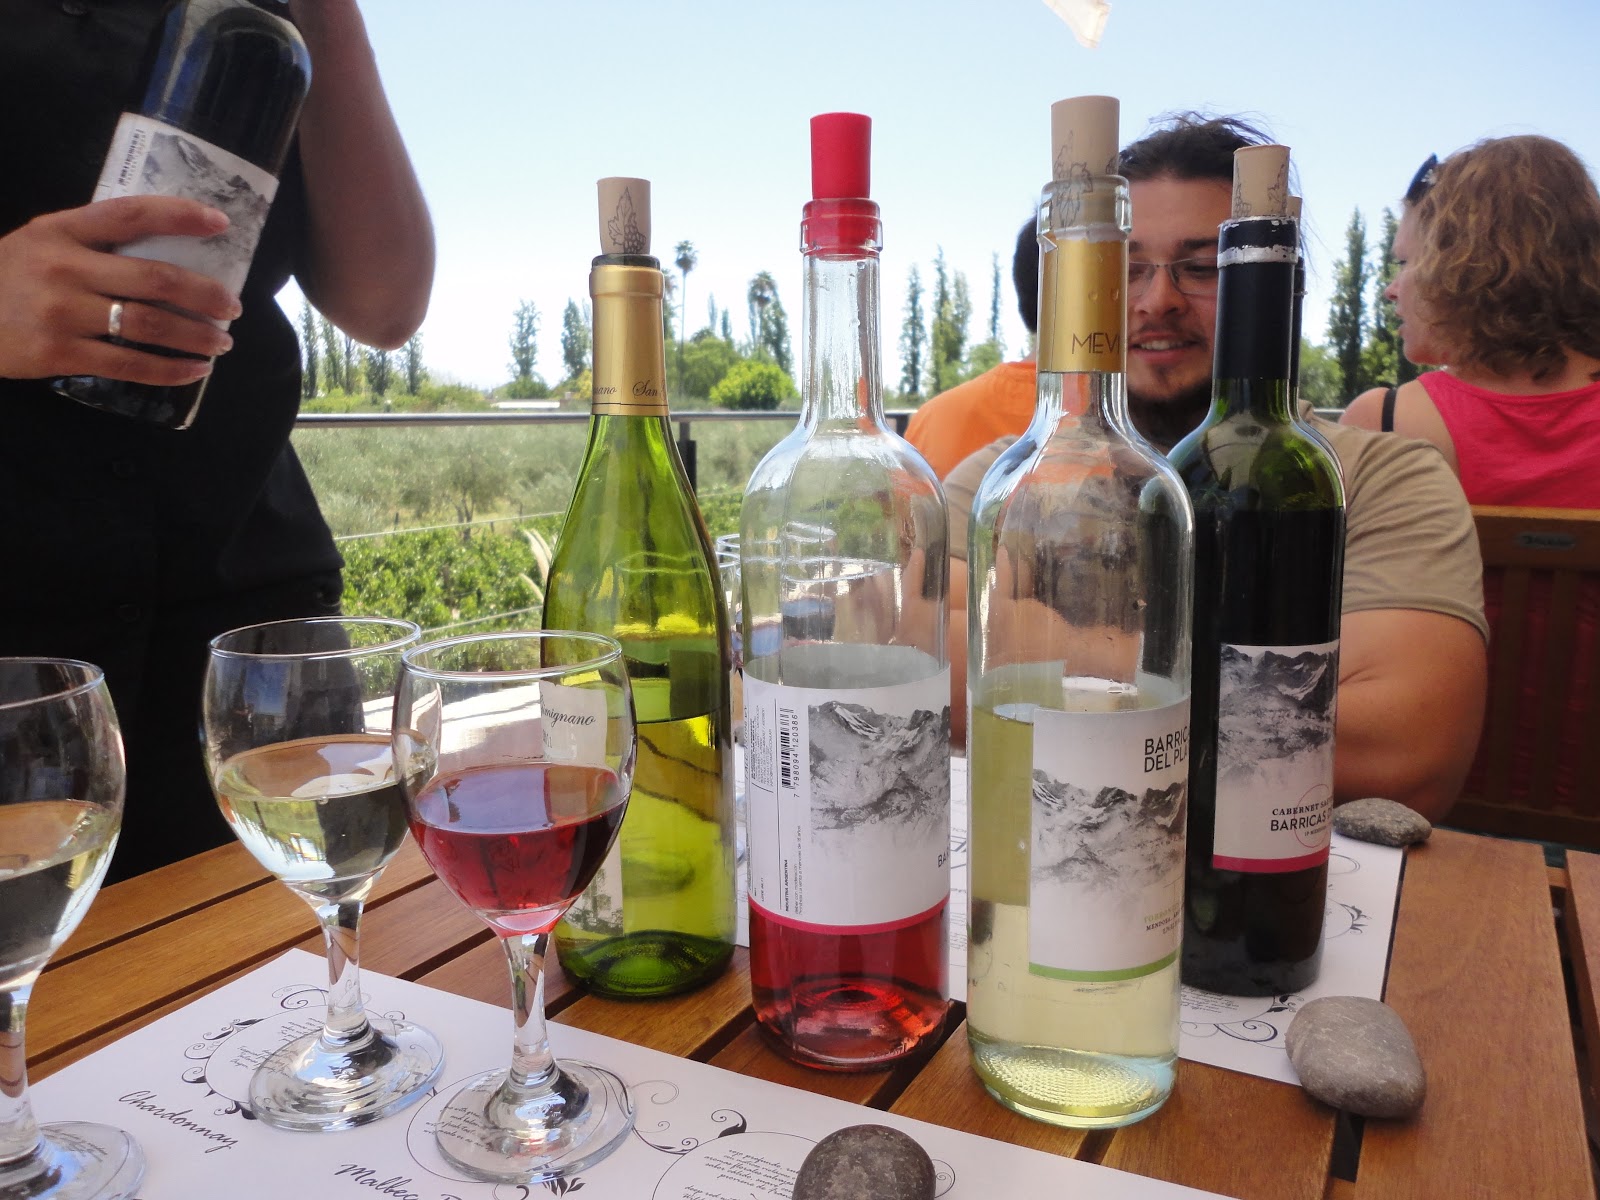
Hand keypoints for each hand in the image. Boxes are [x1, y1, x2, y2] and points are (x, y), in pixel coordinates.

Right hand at [0, 196, 242, 385]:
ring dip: (198, 336)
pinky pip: (129, 365)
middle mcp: (64, 267)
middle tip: (233, 307)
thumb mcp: (41, 241)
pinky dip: (171, 370)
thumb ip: (91, 239)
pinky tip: (195, 371)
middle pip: (156, 277)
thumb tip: (166, 246)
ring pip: (150, 325)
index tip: (221, 222)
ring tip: (222, 342)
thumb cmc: (8, 276)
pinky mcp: (59, 352)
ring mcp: (62, 312)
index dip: (180, 216)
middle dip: (207, 294)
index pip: (131, 214)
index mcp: (62, 230)